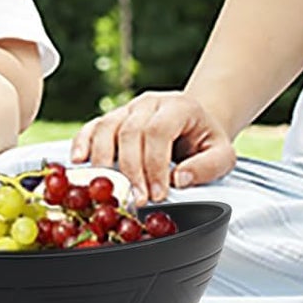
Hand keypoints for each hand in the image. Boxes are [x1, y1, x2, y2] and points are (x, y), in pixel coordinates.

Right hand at [70, 90, 235, 202]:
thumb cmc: (205, 140)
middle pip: (129, 131)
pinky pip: (92, 127)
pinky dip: (82, 143)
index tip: (156, 193)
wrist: (195, 122)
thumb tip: (179, 179)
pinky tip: (79, 161)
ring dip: (104, 161)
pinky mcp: (113, 119)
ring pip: (106, 127)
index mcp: (178, 107)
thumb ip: (207, 167)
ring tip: (108, 187)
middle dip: (130, 170)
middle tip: (135, 198)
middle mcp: (149, 103)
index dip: (154, 164)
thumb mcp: (222, 154)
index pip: (158, 130)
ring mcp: (128, 109)